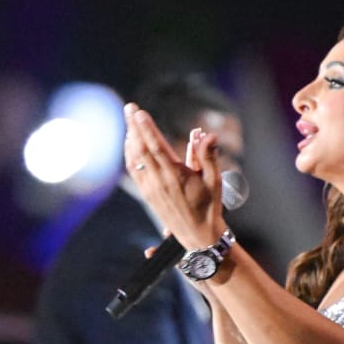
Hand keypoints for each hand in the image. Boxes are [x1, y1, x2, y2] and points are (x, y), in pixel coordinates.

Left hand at [123, 104, 226, 250]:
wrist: (198, 235)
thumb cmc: (209, 207)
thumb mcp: (214, 181)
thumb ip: (209, 156)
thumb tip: (208, 135)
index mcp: (176, 177)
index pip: (157, 148)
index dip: (146, 129)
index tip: (138, 113)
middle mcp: (159, 182)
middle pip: (141, 149)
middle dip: (133, 127)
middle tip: (129, 107)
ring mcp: (150, 189)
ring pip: (134, 159)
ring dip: (130, 138)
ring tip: (130, 122)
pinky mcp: (147, 194)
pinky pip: (133, 169)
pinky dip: (130, 153)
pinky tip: (131, 143)